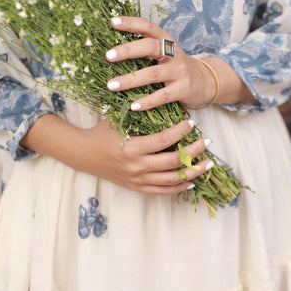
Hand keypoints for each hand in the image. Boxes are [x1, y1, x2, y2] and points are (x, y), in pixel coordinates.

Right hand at [21, 114, 213, 194]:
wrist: (83, 155)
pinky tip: (191, 181)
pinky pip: (162, 191)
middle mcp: (137, 166)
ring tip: (207, 164)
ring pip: (172, 180)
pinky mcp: (137, 187)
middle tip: (207, 141)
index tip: (192, 122)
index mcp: (132, 147)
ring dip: (193, 172)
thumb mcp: (118, 120)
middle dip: (194, 151)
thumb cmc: (101, 133)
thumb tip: (161, 99)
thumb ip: (138, 114)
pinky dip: (178, 187)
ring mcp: (138, 179)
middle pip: (174, 161)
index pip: (165, 140)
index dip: (181, 132)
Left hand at [105, 16, 217, 109]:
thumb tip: (113, 50)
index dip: (131, 23)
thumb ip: (146, 49)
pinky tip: (133, 106)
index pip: (148, 27)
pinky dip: (147, 101)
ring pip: (152, 74)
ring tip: (111, 85)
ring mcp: (179, 71)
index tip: (112, 22)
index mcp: (167, 41)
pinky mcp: (183, 90)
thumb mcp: (165, 53)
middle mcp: (174, 53)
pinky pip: (162, 96)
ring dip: (130, 80)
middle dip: (128, 50)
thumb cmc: (177, 68)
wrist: (206, 82)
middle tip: (108, 56)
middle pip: (150, 47)